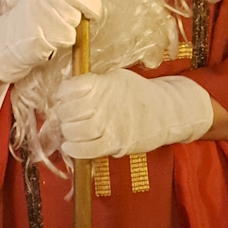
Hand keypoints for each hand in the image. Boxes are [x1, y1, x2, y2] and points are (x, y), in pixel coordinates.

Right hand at [0, 0, 104, 83]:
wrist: (10, 38)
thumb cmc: (36, 15)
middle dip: (93, 6)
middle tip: (93, 15)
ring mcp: (40, 11)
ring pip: (74, 17)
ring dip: (76, 25)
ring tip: (64, 26)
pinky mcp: (42, 32)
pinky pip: (68, 35)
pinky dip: (67, 39)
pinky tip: (56, 37)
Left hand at [57, 69, 213, 158]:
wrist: (167, 112)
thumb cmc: (138, 93)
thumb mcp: (115, 77)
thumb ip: (94, 82)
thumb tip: (70, 89)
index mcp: (101, 84)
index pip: (70, 88)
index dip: (61, 94)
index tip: (61, 97)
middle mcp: (103, 104)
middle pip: (69, 110)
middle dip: (62, 113)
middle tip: (64, 115)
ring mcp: (109, 125)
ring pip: (75, 130)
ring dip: (67, 131)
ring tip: (68, 129)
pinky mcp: (116, 144)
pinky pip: (88, 150)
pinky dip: (74, 149)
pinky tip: (68, 146)